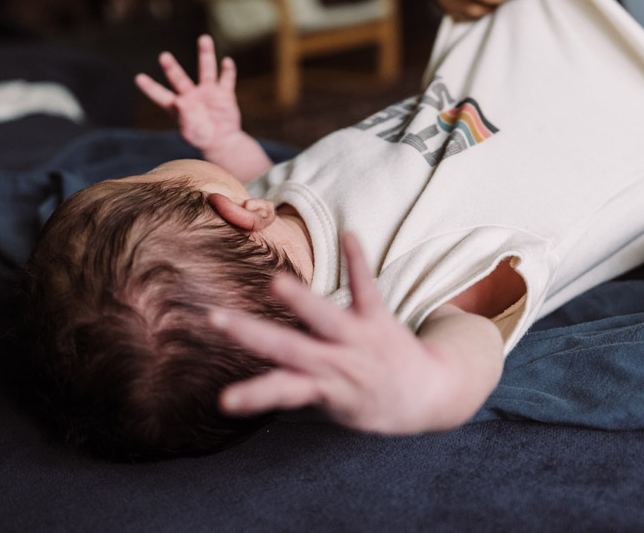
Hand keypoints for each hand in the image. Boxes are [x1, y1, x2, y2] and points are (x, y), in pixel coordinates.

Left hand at [135, 35, 242, 152]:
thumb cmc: (202, 138)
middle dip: (172, 68)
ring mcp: (208, 93)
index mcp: (178, 106)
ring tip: (204, 38)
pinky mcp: (224, 94)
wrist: (223, 141)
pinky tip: (226, 62)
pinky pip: (226, 79)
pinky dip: (228, 71)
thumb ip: (183, 116)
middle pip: (179, 79)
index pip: (160, 96)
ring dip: (205, 55)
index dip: (150, 88)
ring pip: (206, 70)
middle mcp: (191, 95)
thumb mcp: (190, 130)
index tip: (138, 78)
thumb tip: (177, 102)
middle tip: (164, 56)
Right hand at [209, 233, 472, 434]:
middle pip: (289, 348)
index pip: (281, 392)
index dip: (253, 397)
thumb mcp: (332, 408)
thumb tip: (252, 375)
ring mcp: (359, 338)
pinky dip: (356, 261)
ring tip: (275, 283)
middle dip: (251, 334)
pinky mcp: (379, 317)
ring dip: (300, 300)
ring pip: (325, 318)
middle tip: (216, 319)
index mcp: (322, 387)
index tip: (224, 401)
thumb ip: (297, 389)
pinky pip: (367, 287)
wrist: (427, 395)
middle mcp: (338, 362)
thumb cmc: (368, 403)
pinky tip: (348, 234)